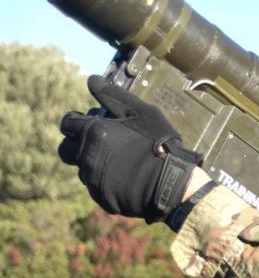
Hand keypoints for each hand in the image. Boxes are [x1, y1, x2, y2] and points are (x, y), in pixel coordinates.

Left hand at [57, 75, 201, 221]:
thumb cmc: (159, 142)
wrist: (173, 183)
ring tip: (122, 163)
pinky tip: (128, 178)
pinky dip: (108, 182)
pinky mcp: (101, 197)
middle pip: (66, 149)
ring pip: (84, 169)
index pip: (67, 123)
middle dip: (78, 145)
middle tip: (102, 145)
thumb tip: (92, 80)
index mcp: (92, 132)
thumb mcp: (141, 112)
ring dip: (96, 163)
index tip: (92, 124)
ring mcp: (92, 179)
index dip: (78, 122)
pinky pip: (97, 187)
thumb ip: (113, 95)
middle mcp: (86, 156)